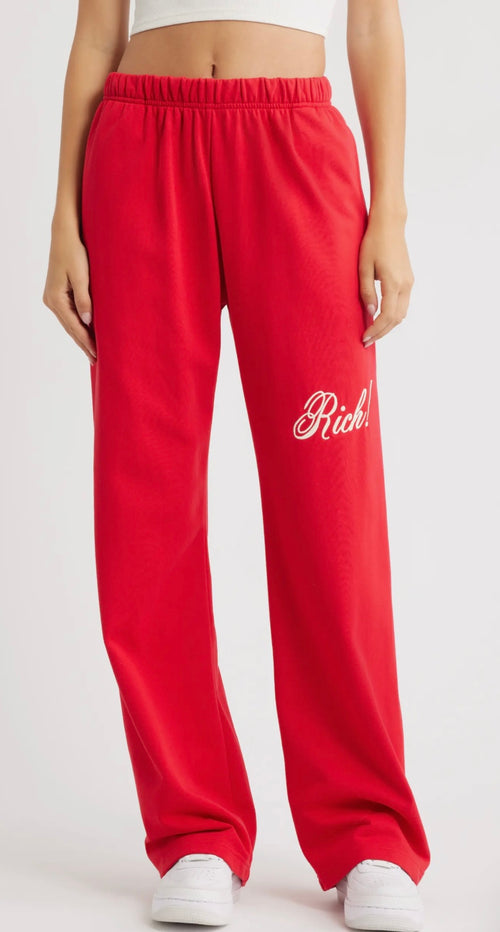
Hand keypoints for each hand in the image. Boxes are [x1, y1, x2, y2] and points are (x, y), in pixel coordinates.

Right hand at [42, 222, 96, 363]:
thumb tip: (87, 322)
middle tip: (96, 360)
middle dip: (83, 344)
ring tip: (92, 351)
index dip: (86, 342)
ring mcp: (52, 298)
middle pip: (70, 328)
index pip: (74, 326)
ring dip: (80, 336)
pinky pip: (68, 315)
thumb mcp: (82, 276)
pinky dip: (78, 325)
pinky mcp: (57, 293)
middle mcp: (51, 300)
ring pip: (69, 323)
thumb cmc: (74, 252)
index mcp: (55, 298)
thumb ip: (84, 300)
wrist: (65, 235)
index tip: (97, 355)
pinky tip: (85, 332)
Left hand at [358, 211, 413, 346]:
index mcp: (393, 282)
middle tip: (366, 341)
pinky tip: (380, 318)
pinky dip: (392, 315)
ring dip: (388, 325)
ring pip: (402, 313)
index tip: (364, 338)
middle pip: (396, 319)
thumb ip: (366, 291)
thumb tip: (370, 313)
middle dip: (381, 332)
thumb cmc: (373, 243)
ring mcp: (409, 282)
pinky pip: (402, 304)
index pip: (387, 315)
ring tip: (372, 332)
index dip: (376, 330)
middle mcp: (405, 284)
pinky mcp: (408, 279)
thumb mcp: (363, 267)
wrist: (390, 225)